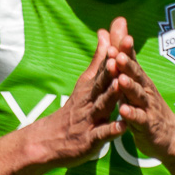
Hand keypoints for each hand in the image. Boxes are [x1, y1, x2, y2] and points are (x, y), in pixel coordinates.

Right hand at [29, 29, 124, 167]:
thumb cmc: (74, 110)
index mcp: (91, 87)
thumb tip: (105, 33)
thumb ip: (98, 59)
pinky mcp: (90, 140)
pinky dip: (111, 130)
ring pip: (101, 106)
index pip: (104, 68)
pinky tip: (123, 126)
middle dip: (112, 69)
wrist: (49, 141)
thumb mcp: (85, 83)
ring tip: (120, 84)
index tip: (125, 36)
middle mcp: (90, 101)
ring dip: (110, 95)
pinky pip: (101, 134)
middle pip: (101, 83)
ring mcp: (90, 120)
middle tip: (120, 54)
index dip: (114, 53)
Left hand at [107, 16, 174, 161]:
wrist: (169, 135)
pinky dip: (131, 115)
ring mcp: (147, 107)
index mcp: (138, 79)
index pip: (131, 60)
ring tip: (121, 79)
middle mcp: (144, 89)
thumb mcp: (135, 79)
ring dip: (130, 87)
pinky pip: (138, 119)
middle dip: (127, 64)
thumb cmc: (147, 104)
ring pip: (137, 95)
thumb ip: (125, 53)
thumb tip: (118, 23)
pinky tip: (123, 111)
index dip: (125, 48)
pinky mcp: (147, 125)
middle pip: (135, 74)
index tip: (118, 34)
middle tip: (118, 54)